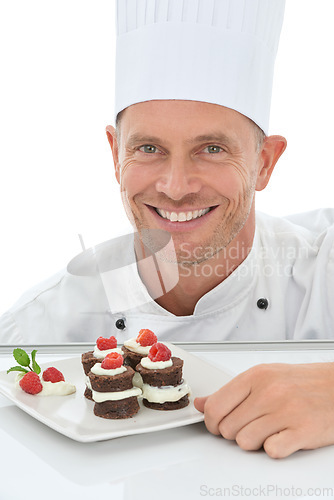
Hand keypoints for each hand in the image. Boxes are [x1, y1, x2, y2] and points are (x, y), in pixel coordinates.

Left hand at [194, 362, 333, 457]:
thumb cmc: (302, 382)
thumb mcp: (264, 376)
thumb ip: (231, 391)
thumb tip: (202, 403)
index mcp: (255, 376)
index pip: (215, 406)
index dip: (212, 421)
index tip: (218, 424)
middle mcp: (268, 392)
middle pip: (227, 428)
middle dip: (235, 432)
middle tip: (251, 425)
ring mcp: (285, 411)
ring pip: (245, 442)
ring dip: (255, 441)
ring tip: (270, 429)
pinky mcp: (302, 431)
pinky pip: (271, 451)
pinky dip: (276, 449)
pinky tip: (284, 436)